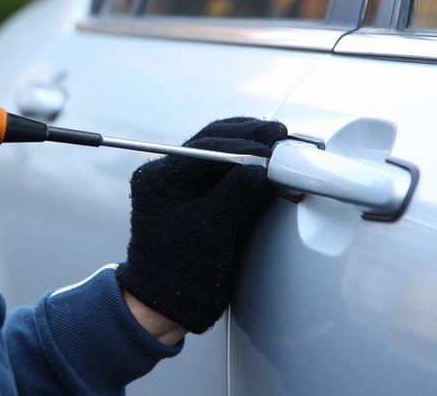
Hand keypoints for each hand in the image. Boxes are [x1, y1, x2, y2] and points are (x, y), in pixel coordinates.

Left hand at [116, 117, 287, 333]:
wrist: (168, 303)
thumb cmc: (179, 272)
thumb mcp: (212, 230)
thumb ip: (236, 194)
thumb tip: (262, 167)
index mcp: (158, 178)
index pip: (204, 149)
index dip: (242, 144)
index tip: (272, 145)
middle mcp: (166, 175)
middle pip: (210, 142)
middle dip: (247, 137)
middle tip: (278, 134)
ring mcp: (181, 184)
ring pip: (218, 151)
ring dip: (248, 146)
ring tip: (277, 143)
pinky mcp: (197, 195)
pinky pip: (223, 170)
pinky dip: (246, 165)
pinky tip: (266, 163)